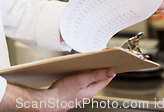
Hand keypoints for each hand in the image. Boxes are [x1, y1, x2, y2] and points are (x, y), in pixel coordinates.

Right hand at [0, 69, 114, 110]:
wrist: (50, 101)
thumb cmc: (63, 92)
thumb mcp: (81, 80)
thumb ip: (96, 76)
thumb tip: (110, 72)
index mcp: (92, 90)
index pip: (106, 79)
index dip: (110, 70)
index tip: (113, 62)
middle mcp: (88, 93)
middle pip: (99, 80)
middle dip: (102, 71)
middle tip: (103, 61)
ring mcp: (81, 94)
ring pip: (90, 82)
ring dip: (92, 74)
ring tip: (92, 65)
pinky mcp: (74, 93)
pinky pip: (82, 84)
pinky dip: (84, 78)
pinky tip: (79, 74)